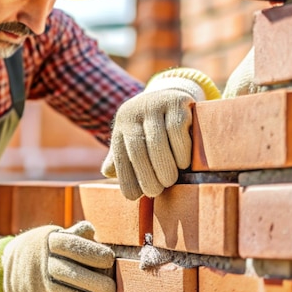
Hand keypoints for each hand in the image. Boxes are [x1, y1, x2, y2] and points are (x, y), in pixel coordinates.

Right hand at [0, 221, 114, 291]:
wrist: (2, 268)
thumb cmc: (38, 248)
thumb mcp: (51, 235)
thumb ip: (73, 234)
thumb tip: (92, 231)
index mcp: (48, 241)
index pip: (73, 245)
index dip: (93, 253)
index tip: (110, 260)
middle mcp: (41, 261)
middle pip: (70, 273)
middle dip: (95, 282)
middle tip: (113, 288)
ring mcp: (36, 283)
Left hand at [102, 68, 219, 199]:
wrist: (171, 95)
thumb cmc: (149, 126)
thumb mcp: (132, 137)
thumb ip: (120, 155)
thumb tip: (107, 172)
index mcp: (122, 123)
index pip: (120, 154)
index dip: (125, 177)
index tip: (133, 197)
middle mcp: (135, 111)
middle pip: (137, 148)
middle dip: (145, 174)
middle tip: (155, 192)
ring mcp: (156, 104)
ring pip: (157, 141)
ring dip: (164, 165)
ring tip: (169, 181)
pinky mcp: (177, 101)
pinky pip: (177, 130)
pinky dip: (180, 150)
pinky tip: (184, 163)